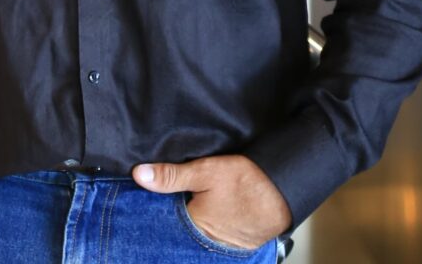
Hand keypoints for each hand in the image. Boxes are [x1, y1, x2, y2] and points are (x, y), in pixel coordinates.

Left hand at [132, 154, 290, 249]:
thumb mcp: (205, 172)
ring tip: (179, 206)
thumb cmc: (246, 183)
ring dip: (184, 224)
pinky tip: (199, 214)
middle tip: (158, 200)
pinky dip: (201, 229)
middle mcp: (202, 244)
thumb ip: (171, 176)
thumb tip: (138, 175)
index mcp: (192, 227)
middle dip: (167, 217)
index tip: (138, 197)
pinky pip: (208, 239)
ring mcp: (219, 248)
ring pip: (191, 236)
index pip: (160, 222)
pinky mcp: (232, 246)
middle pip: (175, 231)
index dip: (150, 209)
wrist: (283, 192)